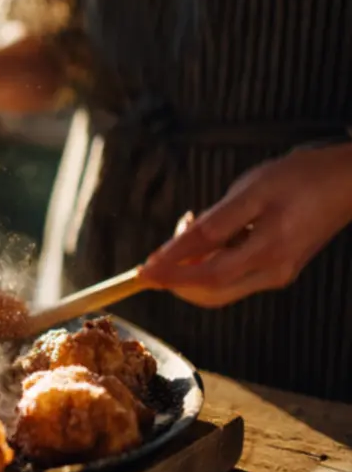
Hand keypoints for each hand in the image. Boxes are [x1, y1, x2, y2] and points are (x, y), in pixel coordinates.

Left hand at [141, 145, 351, 306]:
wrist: (346, 180)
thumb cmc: (300, 178)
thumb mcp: (250, 192)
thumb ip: (212, 225)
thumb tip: (176, 250)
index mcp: (268, 253)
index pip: (205, 276)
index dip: (170, 275)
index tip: (140, 272)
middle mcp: (273, 272)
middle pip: (210, 292)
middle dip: (177, 279)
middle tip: (158, 253)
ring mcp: (277, 274)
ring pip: (220, 287)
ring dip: (193, 270)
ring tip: (186, 231)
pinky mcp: (278, 269)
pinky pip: (234, 277)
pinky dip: (211, 264)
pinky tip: (207, 237)